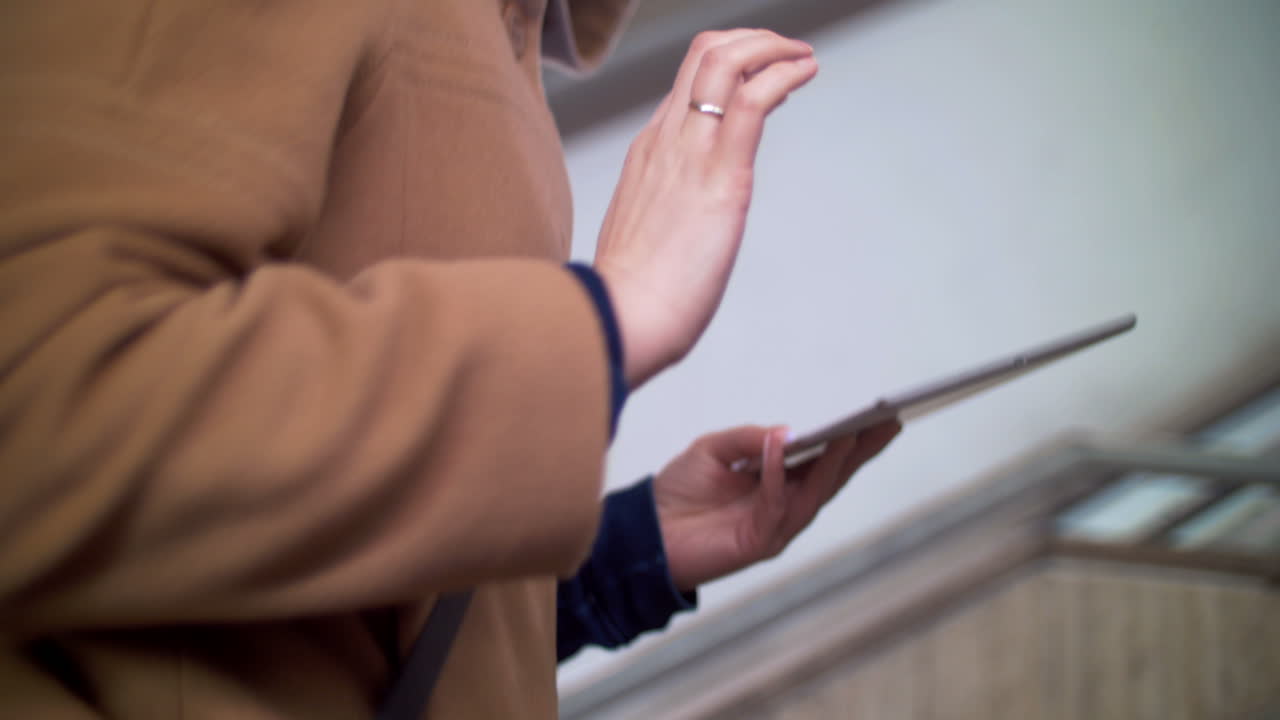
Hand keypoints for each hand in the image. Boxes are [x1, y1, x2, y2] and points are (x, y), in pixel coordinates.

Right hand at [594, 30, 818, 388]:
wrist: (621, 318)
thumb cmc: (632, 295)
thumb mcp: (644, 235)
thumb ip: (663, 216)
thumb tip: (680, 228)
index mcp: (649, 153)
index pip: (686, 81)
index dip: (729, 62)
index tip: (761, 73)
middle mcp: (666, 140)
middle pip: (704, 54)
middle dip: (752, 40)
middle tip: (786, 52)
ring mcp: (690, 153)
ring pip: (725, 62)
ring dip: (773, 48)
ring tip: (803, 58)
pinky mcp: (720, 176)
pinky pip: (753, 102)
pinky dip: (784, 74)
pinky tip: (805, 73)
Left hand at [653, 421, 900, 591]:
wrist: (645, 531)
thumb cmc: (678, 492)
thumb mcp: (713, 450)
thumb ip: (749, 439)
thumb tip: (787, 432)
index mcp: (779, 484)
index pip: (824, 460)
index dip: (852, 440)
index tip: (878, 416)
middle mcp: (785, 506)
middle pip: (833, 477)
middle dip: (861, 450)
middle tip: (886, 423)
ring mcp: (775, 527)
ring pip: (814, 493)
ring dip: (832, 462)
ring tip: (847, 433)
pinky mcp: (758, 542)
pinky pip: (776, 503)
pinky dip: (779, 473)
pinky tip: (782, 446)